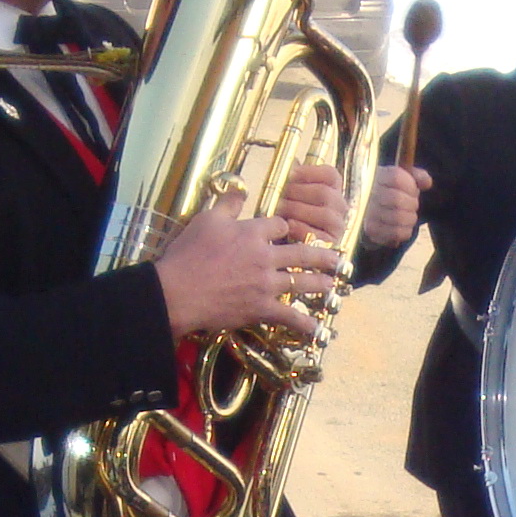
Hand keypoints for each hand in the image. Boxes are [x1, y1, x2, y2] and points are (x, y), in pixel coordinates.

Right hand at [156, 189, 340, 338]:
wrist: (178, 291)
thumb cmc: (188, 254)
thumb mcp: (206, 220)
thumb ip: (227, 205)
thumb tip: (239, 189)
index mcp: (252, 232)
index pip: (281, 226)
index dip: (287, 227)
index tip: (290, 231)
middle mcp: (265, 256)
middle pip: (301, 253)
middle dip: (322, 254)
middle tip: (337, 257)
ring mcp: (266, 284)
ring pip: (301, 282)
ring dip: (320, 283)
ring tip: (332, 283)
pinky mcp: (261, 308)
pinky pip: (288, 316)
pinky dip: (304, 323)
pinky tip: (317, 327)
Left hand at [273, 161, 356, 251]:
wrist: (282, 247)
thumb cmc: (285, 217)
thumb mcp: (287, 195)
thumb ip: (290, 179)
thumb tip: (292, 162)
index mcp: (332, 190)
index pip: (330, 175)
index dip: (310, 172)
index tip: (290, 175)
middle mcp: (339, 207)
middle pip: (325, 193)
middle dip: (298, 193)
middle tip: (279, 196)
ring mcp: (338, 226)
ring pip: (326, 214)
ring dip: (300, 211)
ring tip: (281, 211)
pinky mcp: (332, 245)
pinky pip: (322, 236)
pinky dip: (304, 229)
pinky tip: (289, 225)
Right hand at [361, 164, 428, 250]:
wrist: (367, 212)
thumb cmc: (388, 192)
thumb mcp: (401, 178)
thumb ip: (416, 176)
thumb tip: (427, 183)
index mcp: (376, 176)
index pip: (396, 177)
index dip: (410, 185)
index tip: (413, 190)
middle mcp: (368, 193)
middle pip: (398, 200)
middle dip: (412, 204)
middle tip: (411, 205)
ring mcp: (368, 213)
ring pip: (399, 218)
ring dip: (410, 218)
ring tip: (408, 215)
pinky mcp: (371, 230)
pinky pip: (397, 232)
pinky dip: (406, 230)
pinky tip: (403, 226)